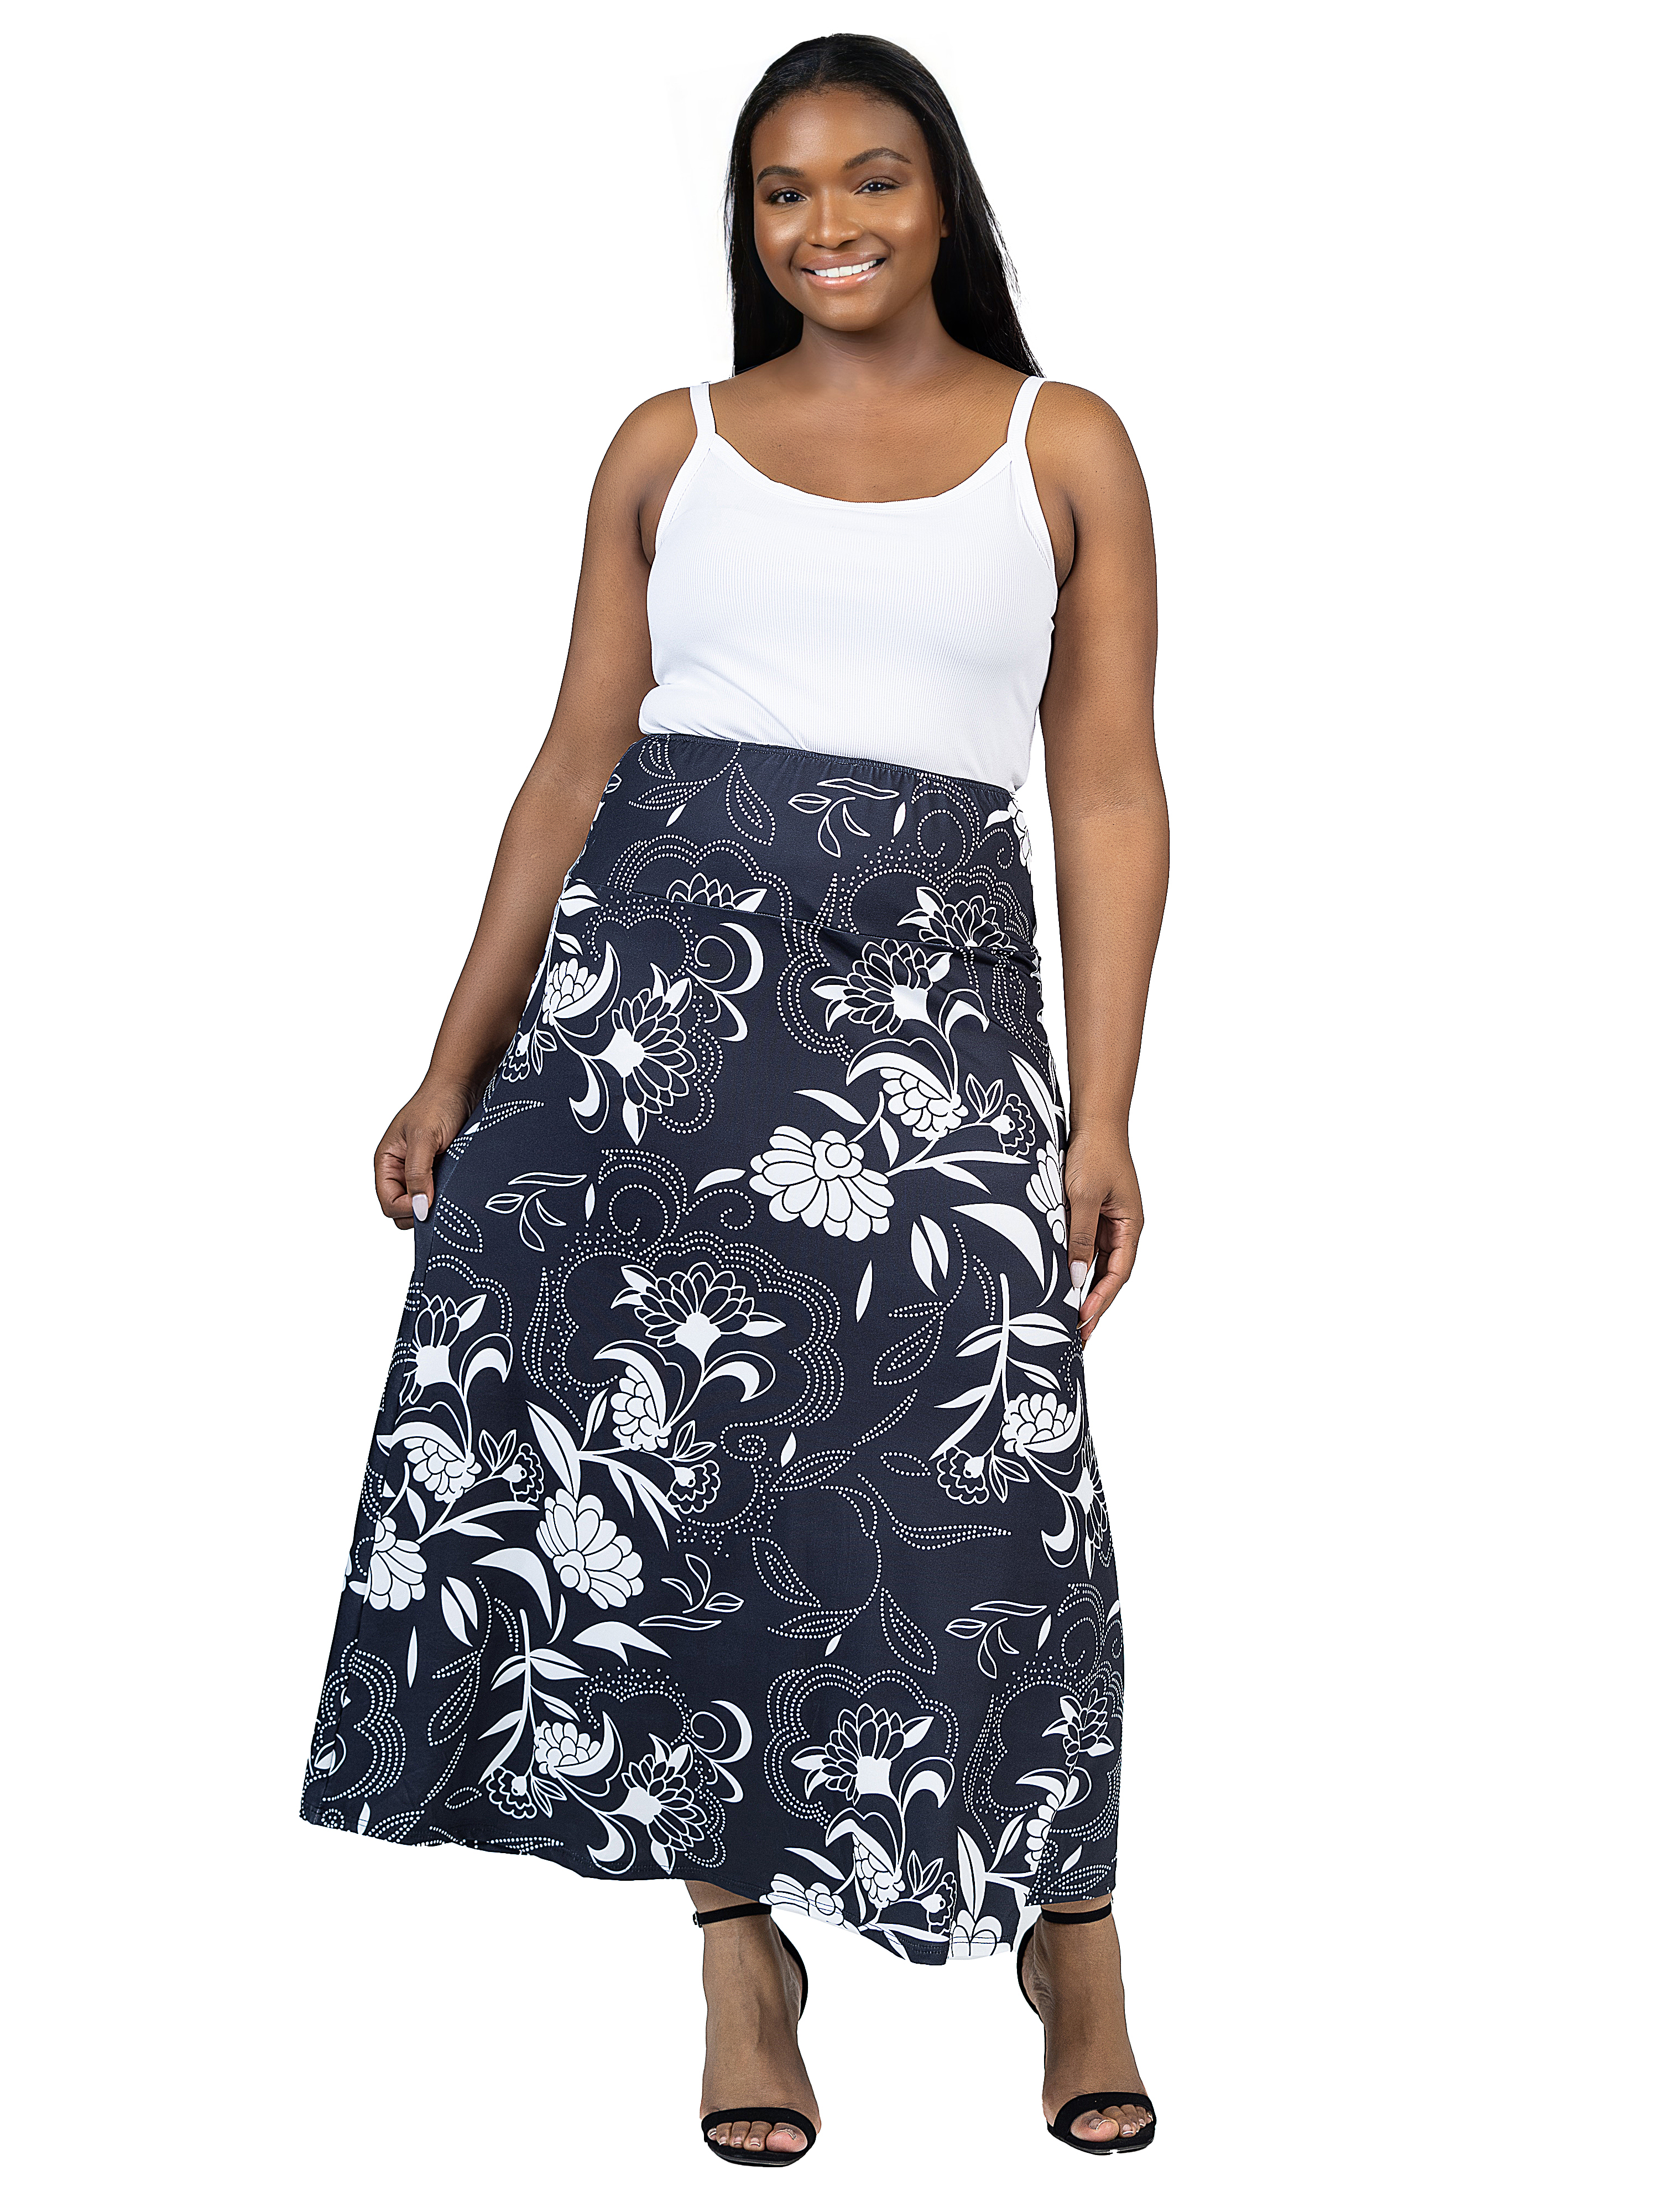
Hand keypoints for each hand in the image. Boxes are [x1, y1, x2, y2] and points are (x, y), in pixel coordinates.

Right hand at [374, 1079, 475, 1230]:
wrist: (462, 1085)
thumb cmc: (439, 1103)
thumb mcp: (424, 1138)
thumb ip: (418, 1174)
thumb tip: (419, 1209)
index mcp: (387, 1161)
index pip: (388, 1202)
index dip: (406, 1209)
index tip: (430, 1205)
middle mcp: (400, 1169)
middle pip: (402, 1209)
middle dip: (420, 1210)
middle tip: (442, 1199)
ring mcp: (419, 1171)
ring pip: (421, 1204)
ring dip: (435, 1203)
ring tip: (450, 1189)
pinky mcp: (438, 1170)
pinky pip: (437, 1194)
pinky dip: (445, 1196)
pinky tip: (457, 1186)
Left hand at [1064, 1125, 1143, 1348]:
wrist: (1092, 1120)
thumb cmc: (1093, 1153)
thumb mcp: (1082, 1196)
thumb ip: (1078, 1236)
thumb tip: (1076, 1277)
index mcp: (1130, 1226)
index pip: (1118, 1274)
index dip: (1101, 1300)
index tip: (1083, 1322)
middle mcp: (1121, 1229)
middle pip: (1108, 1276)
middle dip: (1092, 1305)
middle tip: (1075, 1337)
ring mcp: (1105, 1223)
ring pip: (1094, 1264)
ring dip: (1081, 1290)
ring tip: (1063, 1319)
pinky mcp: (1090, 1215)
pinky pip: (1082, 1247)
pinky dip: (1072, 1266)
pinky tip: (1057, 1283)